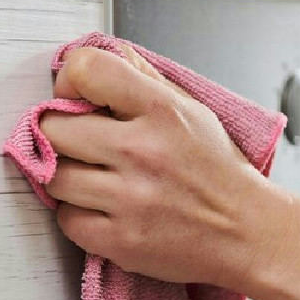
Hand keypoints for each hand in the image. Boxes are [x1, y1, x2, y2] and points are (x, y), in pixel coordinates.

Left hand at [37, 45, 270, 287]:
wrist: (246, 231)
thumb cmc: (217, 170)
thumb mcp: (191, 108)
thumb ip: (141, 77)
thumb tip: (96, 58)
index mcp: (161, 110)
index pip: (85, 69)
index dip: (70, 81)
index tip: (76, 97)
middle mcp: (143, 152)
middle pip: (53, 128)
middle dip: (62, 133)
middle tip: (81, 143)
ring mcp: (131, 199)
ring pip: (54, 177)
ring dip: (68, 177)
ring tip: (96, 178)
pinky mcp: (121, 241)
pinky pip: (67, 220)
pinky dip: (79, 216)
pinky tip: (105, 208)